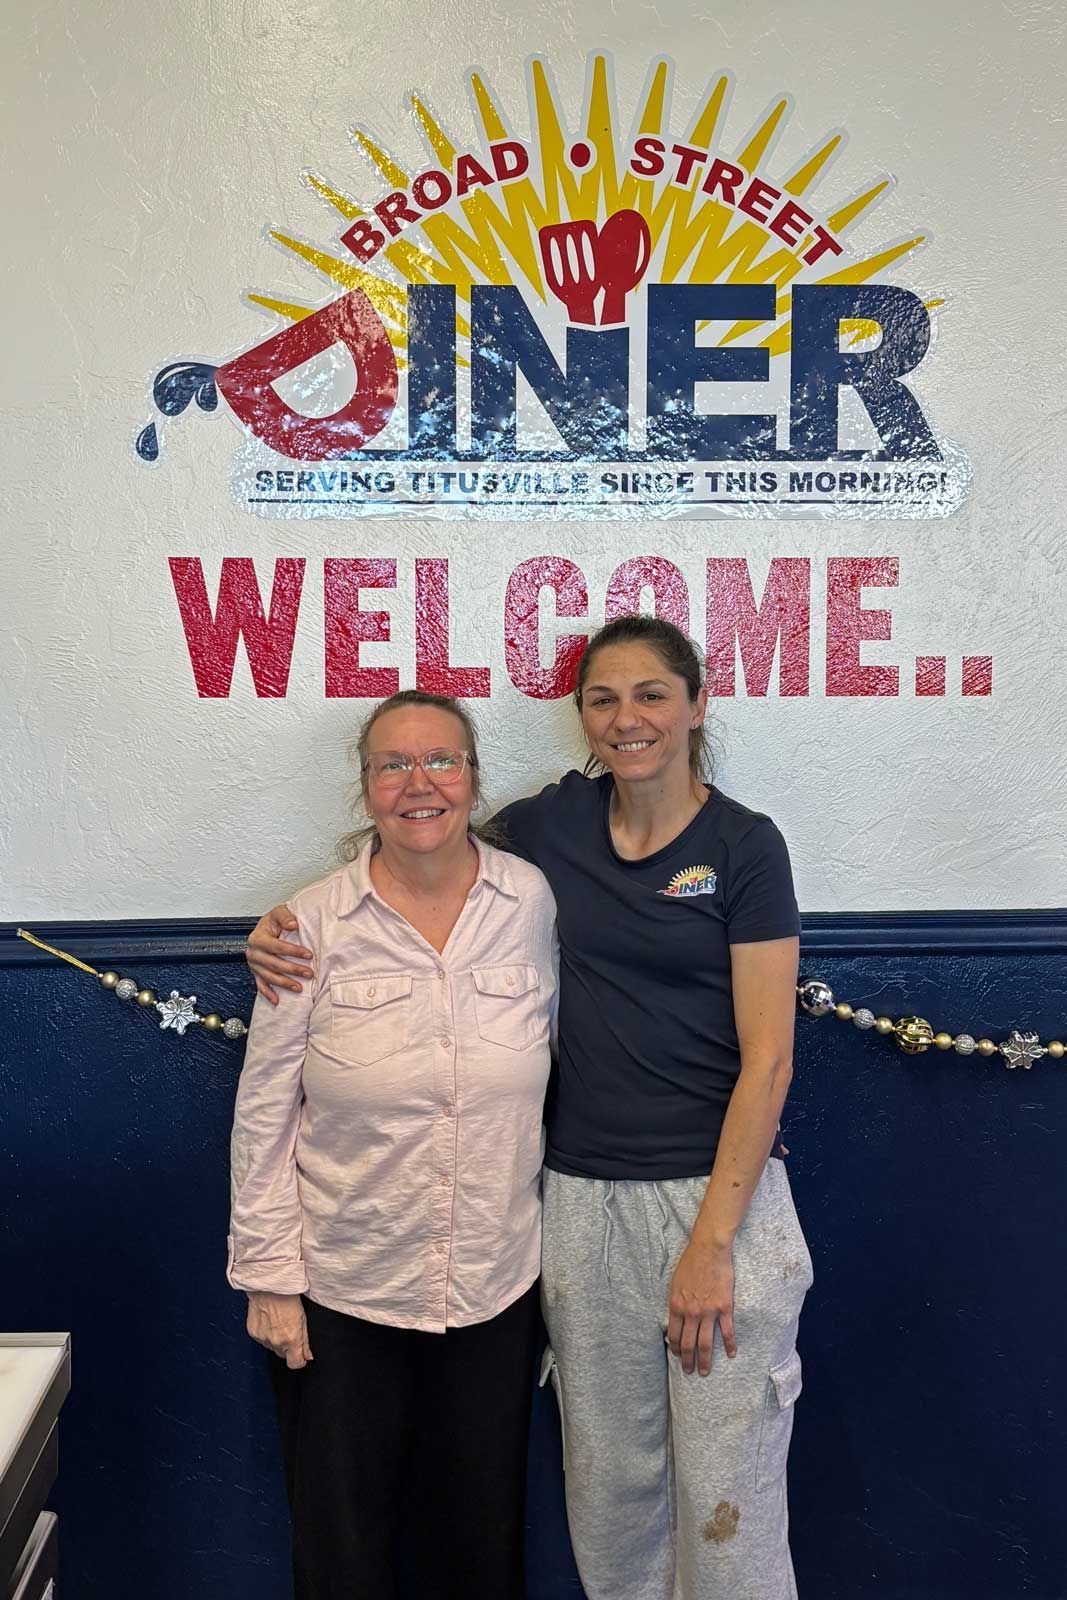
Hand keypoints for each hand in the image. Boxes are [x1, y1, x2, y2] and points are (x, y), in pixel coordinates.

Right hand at [246, 904, 312, 1003]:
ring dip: (284, 983)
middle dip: (293, 970)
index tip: (308, 954)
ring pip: (269, 977)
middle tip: (309, 973)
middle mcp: (253, 952)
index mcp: (257, 937)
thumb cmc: (274, 921)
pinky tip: (277, 1000)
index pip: (276, 946)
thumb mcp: (279, 912)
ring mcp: (254, 964)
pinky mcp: (256, 973)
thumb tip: (293, 924)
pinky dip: (268, 994)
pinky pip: (261, 985)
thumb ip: (285, 916)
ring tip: (299, 987)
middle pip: (274, 964)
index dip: (293, 951)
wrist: (268, 926)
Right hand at [246, 1292, 312, 1367]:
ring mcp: (263, 1338)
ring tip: (278, 1323)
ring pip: (272, 1348)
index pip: (295, 1364)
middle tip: (289, 1331)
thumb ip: (305, 1341)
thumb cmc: (287, 1298)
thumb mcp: (303, 1319)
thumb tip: (307, 1356)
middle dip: (288, 1348)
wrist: (269, 1286)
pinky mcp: (253, 1333)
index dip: (299, 1360)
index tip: (301, 1355)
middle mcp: (276, 1342)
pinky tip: (269, 1321)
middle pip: (283, 1355)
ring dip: (276, 1341)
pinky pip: (262, 1340)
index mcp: (291, 1339)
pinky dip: (266, 1334)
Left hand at [667, 1241, 736, 1375]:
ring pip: (705, 1343)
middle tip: (690, 1372)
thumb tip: (674, 1318)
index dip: (675, 1349)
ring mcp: (708, 1312)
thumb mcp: (675, 1283)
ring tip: (705, 1372)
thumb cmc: (690, 1263)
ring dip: (705, 1360)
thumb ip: (675, 1303)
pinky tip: (732, 1354)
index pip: (674, 1335)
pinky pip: (727, 1331)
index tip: (678, 1357)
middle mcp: (691, 1312)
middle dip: (688, 1361)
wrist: (708, 1249)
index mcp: (677, 1306)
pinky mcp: (724, 1307)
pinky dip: (730, 1345)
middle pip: (688, 1343)